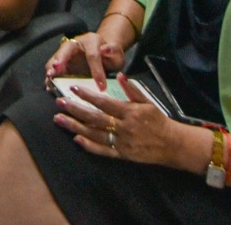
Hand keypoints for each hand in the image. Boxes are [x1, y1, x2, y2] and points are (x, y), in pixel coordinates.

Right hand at [45, 32, 124, 88]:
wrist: (104, 53)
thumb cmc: (110, 54)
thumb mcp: (116, 52)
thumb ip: (113, 50)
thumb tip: (105, 49)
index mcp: (90, 40)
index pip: (92, 55)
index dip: (96, 71)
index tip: (102, 87)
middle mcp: (75, 45)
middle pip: (64, 51)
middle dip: (59, 60)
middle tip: (54, 71)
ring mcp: (67, 55)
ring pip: (55, 60)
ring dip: (52, 71)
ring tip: (50, 82)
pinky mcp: (63, 66)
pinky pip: (55, 71)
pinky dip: (52, 79)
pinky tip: (51, 88)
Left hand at [58, 80, 206, 171]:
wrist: (172, 145)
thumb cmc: (159, 121)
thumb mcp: (148, 102)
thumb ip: (133, 90)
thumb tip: (120, 76)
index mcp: (129, 112)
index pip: (104, 103)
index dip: (87, 96)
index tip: (73, 89)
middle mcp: (123, 128)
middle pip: (94, 118)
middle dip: (75, 110)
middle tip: (59, 103)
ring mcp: (121, 142)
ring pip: (94, 134)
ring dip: (75, 127)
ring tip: (59, 120)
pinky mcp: (121, 155)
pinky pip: (102, 150)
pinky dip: (88, 145)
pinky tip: (76, 139)